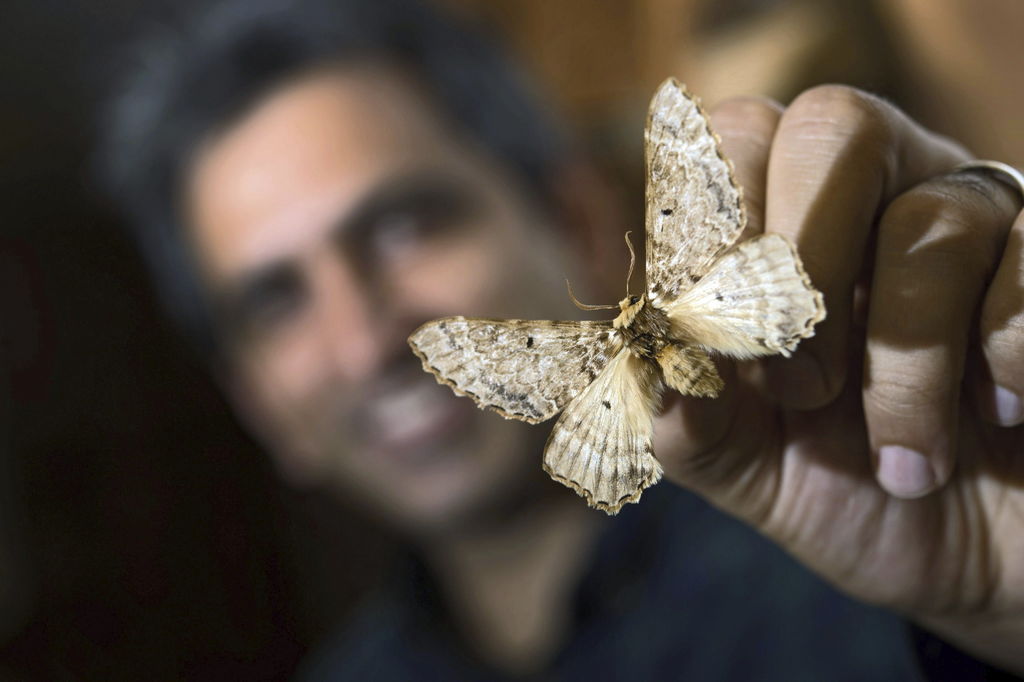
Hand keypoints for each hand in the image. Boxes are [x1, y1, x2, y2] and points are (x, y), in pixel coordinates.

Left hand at [654, 85, 1023, 673]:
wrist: (968, 549)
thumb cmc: (844, 488)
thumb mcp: (743, 464)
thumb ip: (684, 417)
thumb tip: (648, 361)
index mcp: (777, 225)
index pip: (730, 141)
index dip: (709, 226)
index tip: (708, 330)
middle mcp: (877, 193)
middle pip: (832, 126)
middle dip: (800, 260)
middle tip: (800, 383)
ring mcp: (977, 216)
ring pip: (931, 218)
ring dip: (901, 357)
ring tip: (902, 458)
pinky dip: (1002, 356)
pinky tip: (998, 416)